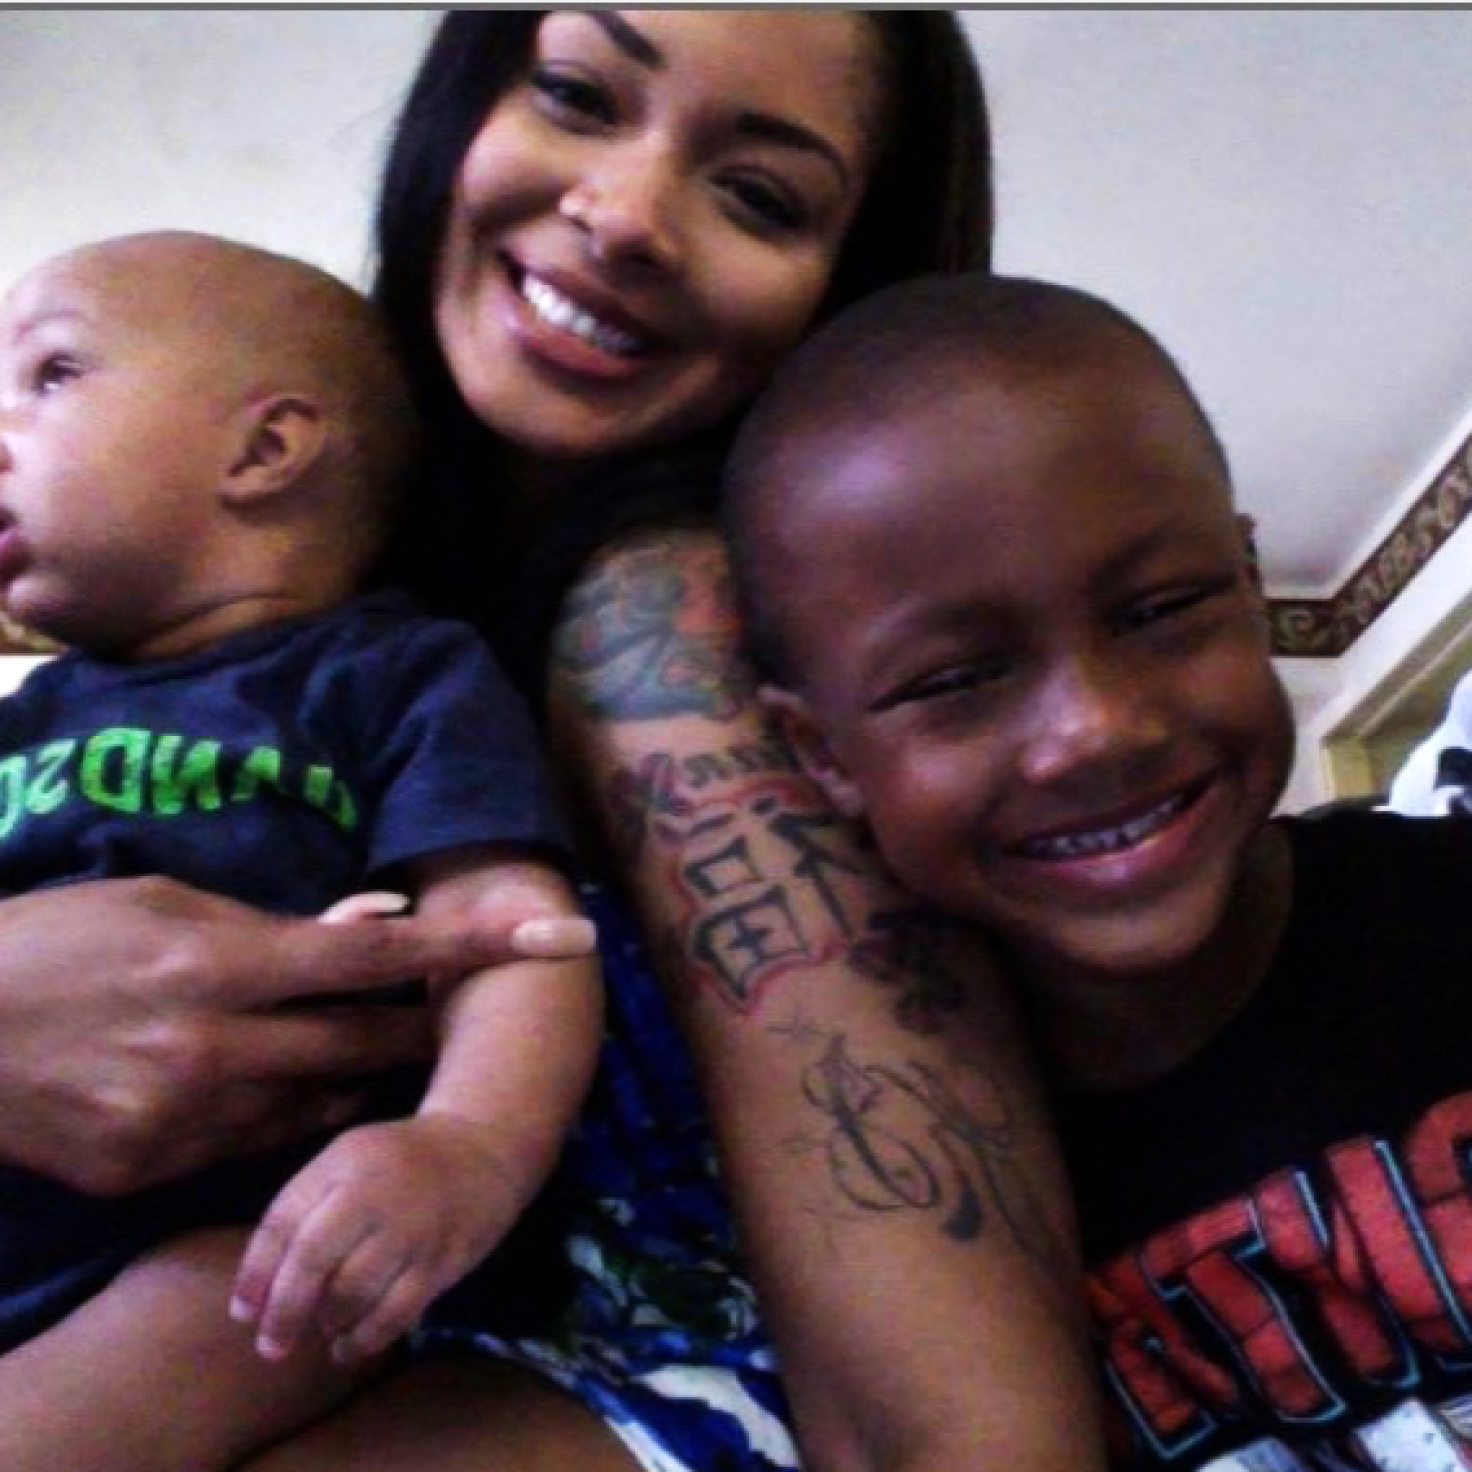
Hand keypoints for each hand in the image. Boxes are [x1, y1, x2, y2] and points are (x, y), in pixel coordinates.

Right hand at [0, 875, 593, 1193]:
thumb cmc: (59, 940)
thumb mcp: (163, 902)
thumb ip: (277, 924)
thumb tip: (377, 922)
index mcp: (220, 960)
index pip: (380, 955)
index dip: (475, 948)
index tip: (560, 940)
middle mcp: (216, 1047)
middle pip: (367, 1047)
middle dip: (421, 1034)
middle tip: (453, 1020)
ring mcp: (184, 1120)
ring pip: (318, 1106)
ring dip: (349, 1079)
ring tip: (346, 1047)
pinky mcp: (152, 1170)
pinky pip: (253, 1144)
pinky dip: (278, 1114)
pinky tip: (262, 1084)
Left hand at [230, 1114, 520, 1362]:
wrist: (482, 1146)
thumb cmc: (399, 1160)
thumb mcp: (347, 1160)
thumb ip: (305, 1208)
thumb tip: (260, 1286)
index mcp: (342, 1161)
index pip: (282, 1220)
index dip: (256, 1273)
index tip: (242, 1313)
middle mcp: (375, 1190)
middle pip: (313, 1258)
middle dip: (285, 1310)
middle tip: (271, 1345)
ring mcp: (413, 1225)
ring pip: (354, 1290)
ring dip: (328, 1321)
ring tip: (323, 1332)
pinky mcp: (444, 1256)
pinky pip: (397, 1310)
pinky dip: (367, 1337)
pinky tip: (351, 1346)